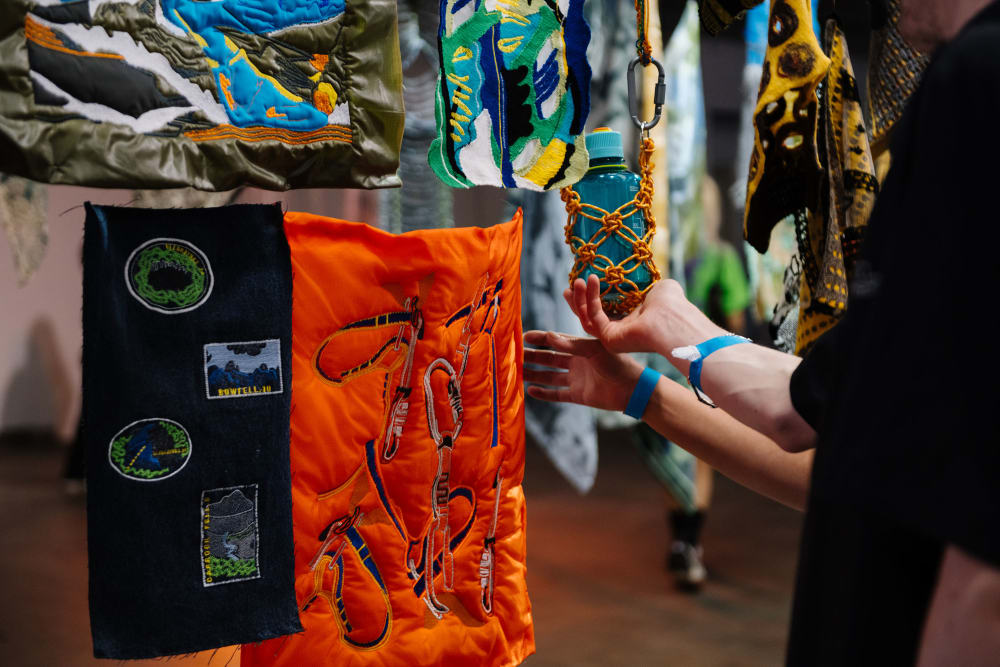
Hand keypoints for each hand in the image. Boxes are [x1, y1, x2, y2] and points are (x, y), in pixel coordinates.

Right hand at [523, 330, 642, 411]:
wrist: (633, 389)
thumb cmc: (619, 364)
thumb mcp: (596, 349)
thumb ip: (573, 345)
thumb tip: (549, 337)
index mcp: (580, 347)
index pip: (554, 340)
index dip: (539, 339)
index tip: (522, 336)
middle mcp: (576, 362)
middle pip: (548, 358)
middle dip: (532, 356)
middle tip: (513, 355)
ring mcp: (576, 379)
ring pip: (549, 376)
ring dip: (533, 374)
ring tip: (517, 373)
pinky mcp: (577, 395)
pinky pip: (556, 394)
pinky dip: (544, 393)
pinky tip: (530, 391)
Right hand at [563, 274, 723, 358]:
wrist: (673, 318)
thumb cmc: (672, 305)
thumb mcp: (659, 288)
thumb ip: (646, 285)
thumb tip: (643, 276)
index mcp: (633, 322)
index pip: (607, 311)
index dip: (594, 298)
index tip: (586, 282)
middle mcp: (622, 332)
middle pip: (592, 317)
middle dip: (579, 301)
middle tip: (571, 286)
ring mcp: (614, 338)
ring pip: (588, 319)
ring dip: (580, 299)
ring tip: (577, 281)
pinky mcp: (609, 339)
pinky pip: (594, 317)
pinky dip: (590, 298)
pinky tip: (590, 281)